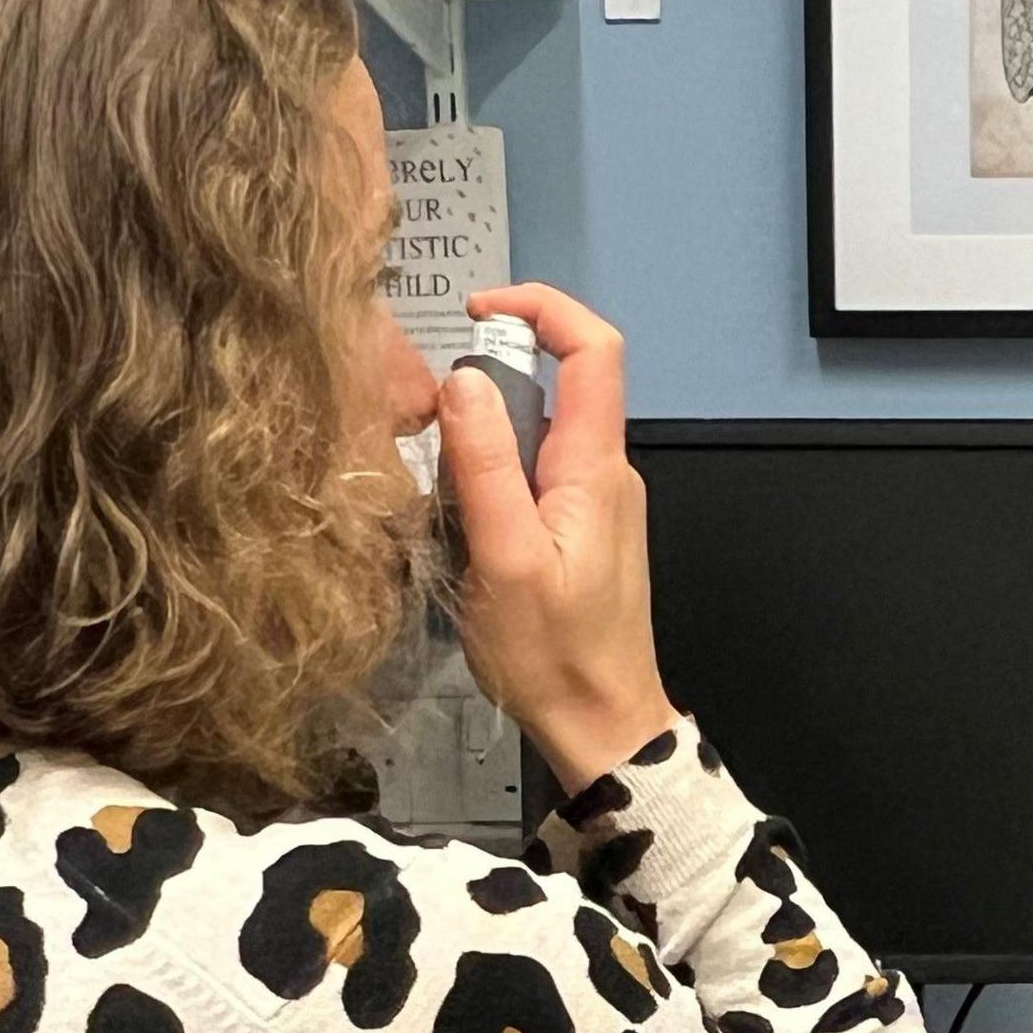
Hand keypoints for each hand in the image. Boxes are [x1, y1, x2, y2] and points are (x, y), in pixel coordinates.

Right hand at [441, 283, 679, 786]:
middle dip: (487, 387)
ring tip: (438, 494)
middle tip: (427, 431)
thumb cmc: (553, 652)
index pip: (593, 348)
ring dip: (480, 444)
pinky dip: (488, 483)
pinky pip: (531, 478)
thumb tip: (462, 376)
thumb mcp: (504, 557)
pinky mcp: (578, 532)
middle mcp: (605, 471)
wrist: (601, 725)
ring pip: (534, 435)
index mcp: (597, 465)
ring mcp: (594, 503)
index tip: (477, 312)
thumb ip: (485, 465)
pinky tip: (458, 528)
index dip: (541, 307)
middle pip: (554, 386)